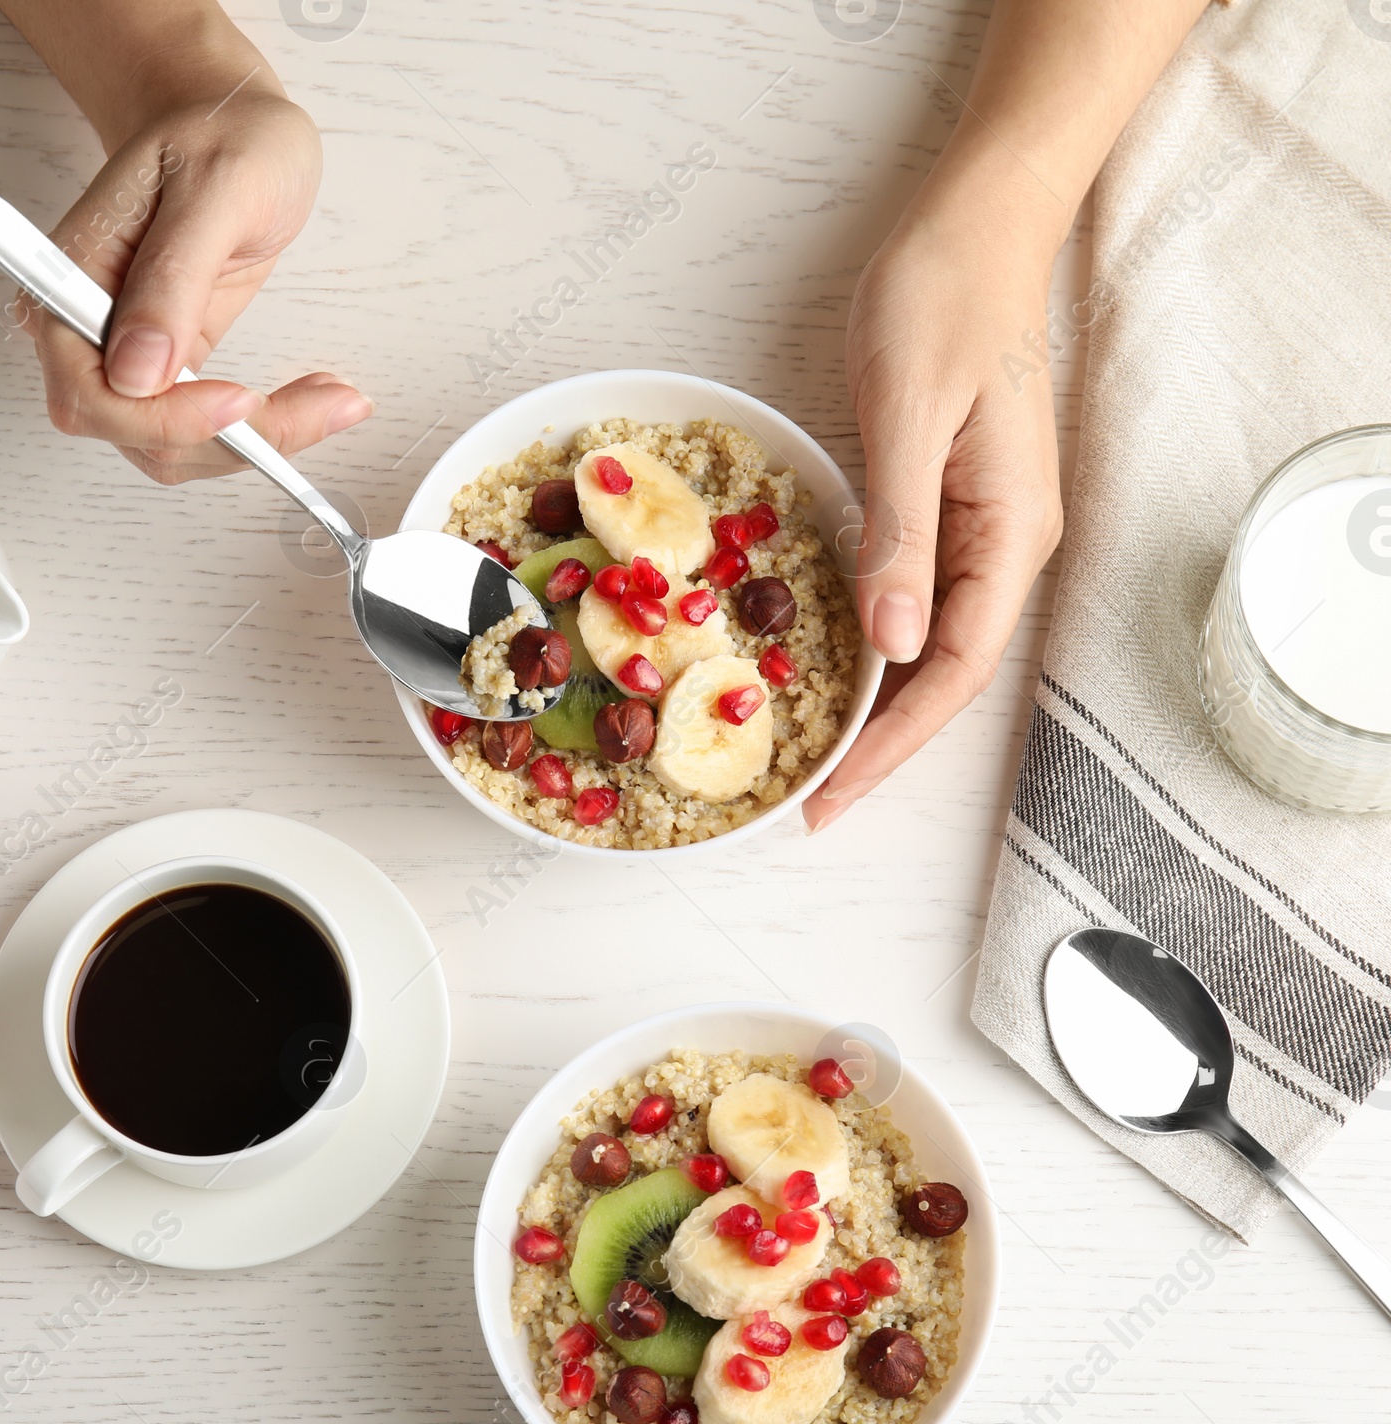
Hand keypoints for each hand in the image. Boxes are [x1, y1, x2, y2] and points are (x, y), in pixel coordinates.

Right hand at [27, 90, 370, 482]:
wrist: (229, 120)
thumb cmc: (219, 134)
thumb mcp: (213, 189)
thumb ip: (173, 277)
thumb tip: (136, 370)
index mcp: (67, 280)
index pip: (93, 392)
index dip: (166, 417)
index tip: (243, 401)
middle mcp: (84, 329)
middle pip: (135, 434)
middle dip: (226, 440)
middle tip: (317, 407)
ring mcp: (125, 354)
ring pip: (173, 447)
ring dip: (254, 443)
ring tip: (329, 400)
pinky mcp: (170, 367)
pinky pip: (205, 429)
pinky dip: (261, 430)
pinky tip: (313, 399)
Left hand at [802, 209, 1062, 832]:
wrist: (974, 226)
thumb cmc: (942, 303)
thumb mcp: (911, 417)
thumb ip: (904, 534)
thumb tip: (893, 645)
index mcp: (1009, 533)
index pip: (953, 671)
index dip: (894, 743)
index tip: (833, 795)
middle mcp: (1007, 545)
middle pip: (947, 675)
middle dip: (883, 744)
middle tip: (812, 799)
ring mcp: (984, 528)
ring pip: (932, 645)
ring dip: (879, 705)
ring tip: (818, 757)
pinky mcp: (953, 507)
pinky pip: (918, 601)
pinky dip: (877, 648)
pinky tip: (838, 670)